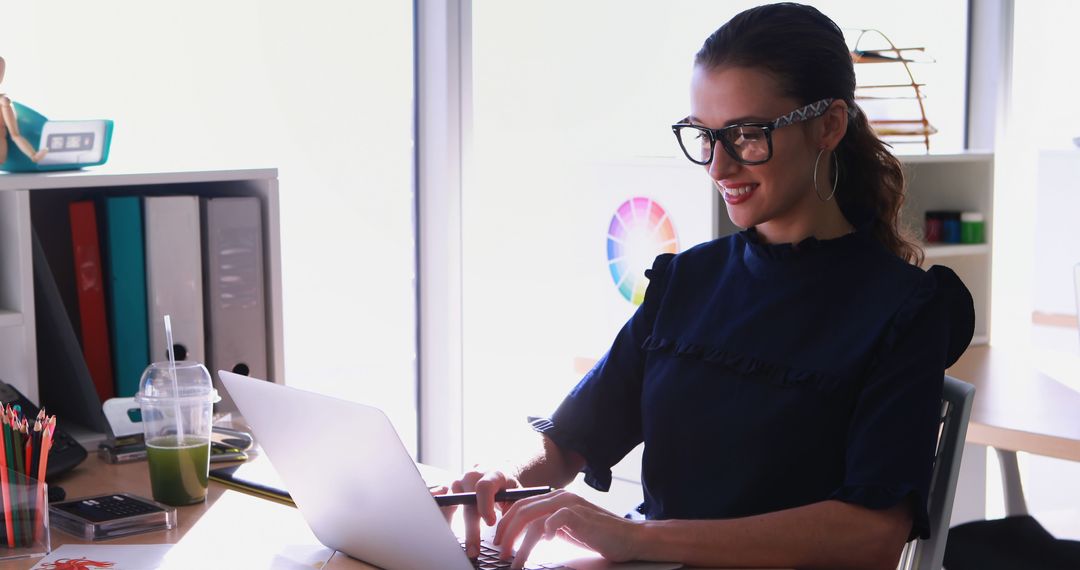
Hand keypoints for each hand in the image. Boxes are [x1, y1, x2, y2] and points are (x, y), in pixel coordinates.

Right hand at [450, 466, 521, 557]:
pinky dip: (447, 518)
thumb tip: (507, 527)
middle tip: (474, 550)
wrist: (496, 470)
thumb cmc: (506, 485)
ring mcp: (459, 481)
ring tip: (463, 544)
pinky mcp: (450, 489)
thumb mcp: (516, 492)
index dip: (485, 506)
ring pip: (453, 504)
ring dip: (456, 526)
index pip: (484, 487)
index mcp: (492, 474)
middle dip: (471, 529)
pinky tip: (449, 530)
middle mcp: (472, 476)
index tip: (490, 523)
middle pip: (468, 502)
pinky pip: (445, 505)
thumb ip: (513, 507)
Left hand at [493, 489, 639, 569]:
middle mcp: (560, 497)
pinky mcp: (580, 515)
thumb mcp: (566, 529)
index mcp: (554, 498)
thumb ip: (547, 527)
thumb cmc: (597, 535)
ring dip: (520, 543)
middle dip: (507, 533)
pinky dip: (546, 531)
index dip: (506, 523)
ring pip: (533, 519)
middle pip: (522, 510)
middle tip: (500, 551)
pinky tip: (545, 543)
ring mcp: (570, 504)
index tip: (498, 540)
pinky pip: (554, 519)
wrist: (628, 537)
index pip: (521, 505)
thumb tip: (523, 538)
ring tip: (514, 561)